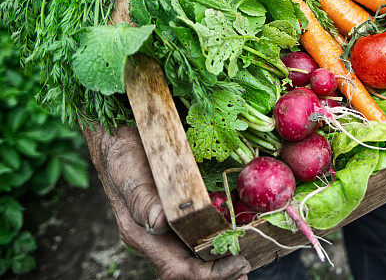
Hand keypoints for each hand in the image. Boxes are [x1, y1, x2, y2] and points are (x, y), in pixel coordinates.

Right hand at [83, 126, 249, 279]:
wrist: (117, 140)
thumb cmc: (122, 154)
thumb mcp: (129, 171)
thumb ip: (142, 199)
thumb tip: (159, 222)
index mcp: (142, 234)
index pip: (177, 269)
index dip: (208, 273)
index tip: (236, 262)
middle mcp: (155, 237)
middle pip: (189, 270)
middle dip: (219, 273)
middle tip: (246, 265)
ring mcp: (166, 229)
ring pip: (194, 258)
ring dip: (220, 262)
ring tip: (245, 259)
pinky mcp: (176, 216)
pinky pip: (198, 238)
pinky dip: (218, 242)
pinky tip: (236, 237)